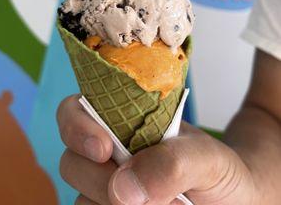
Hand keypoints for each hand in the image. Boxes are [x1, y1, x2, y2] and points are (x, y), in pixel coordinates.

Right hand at [57, 95, 257, 204]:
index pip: (75, 111)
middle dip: (101, 181)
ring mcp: (108, 186)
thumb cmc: (219, 170)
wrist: (234, 199)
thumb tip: (123, 188)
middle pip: (72, 162)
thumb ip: (172, 162)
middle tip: (146, 194)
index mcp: (123, 120)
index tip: (104, 150)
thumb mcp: (207, 159)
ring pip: (81, 200)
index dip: (77, 127)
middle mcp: (109, 152)